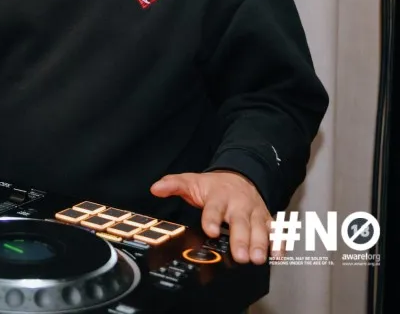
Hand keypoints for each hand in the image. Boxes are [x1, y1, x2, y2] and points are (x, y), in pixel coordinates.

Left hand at [150, 170, 271, 264]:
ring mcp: (254, 212)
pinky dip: (278, 242)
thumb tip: (155, 188)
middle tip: (240, 255)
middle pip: (240, 222)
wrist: (240, 177)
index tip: (210, 229)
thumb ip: (173, 185)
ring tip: (257, 258)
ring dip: (259, 243)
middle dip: (240, 238)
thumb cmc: (213, 186)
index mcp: (219, 196)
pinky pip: (275, 230)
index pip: (214, 208)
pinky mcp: (267, 219)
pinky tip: (277, 255)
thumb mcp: (191, 182)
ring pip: (259, 228)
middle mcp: (238, 204)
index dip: (212, 218)